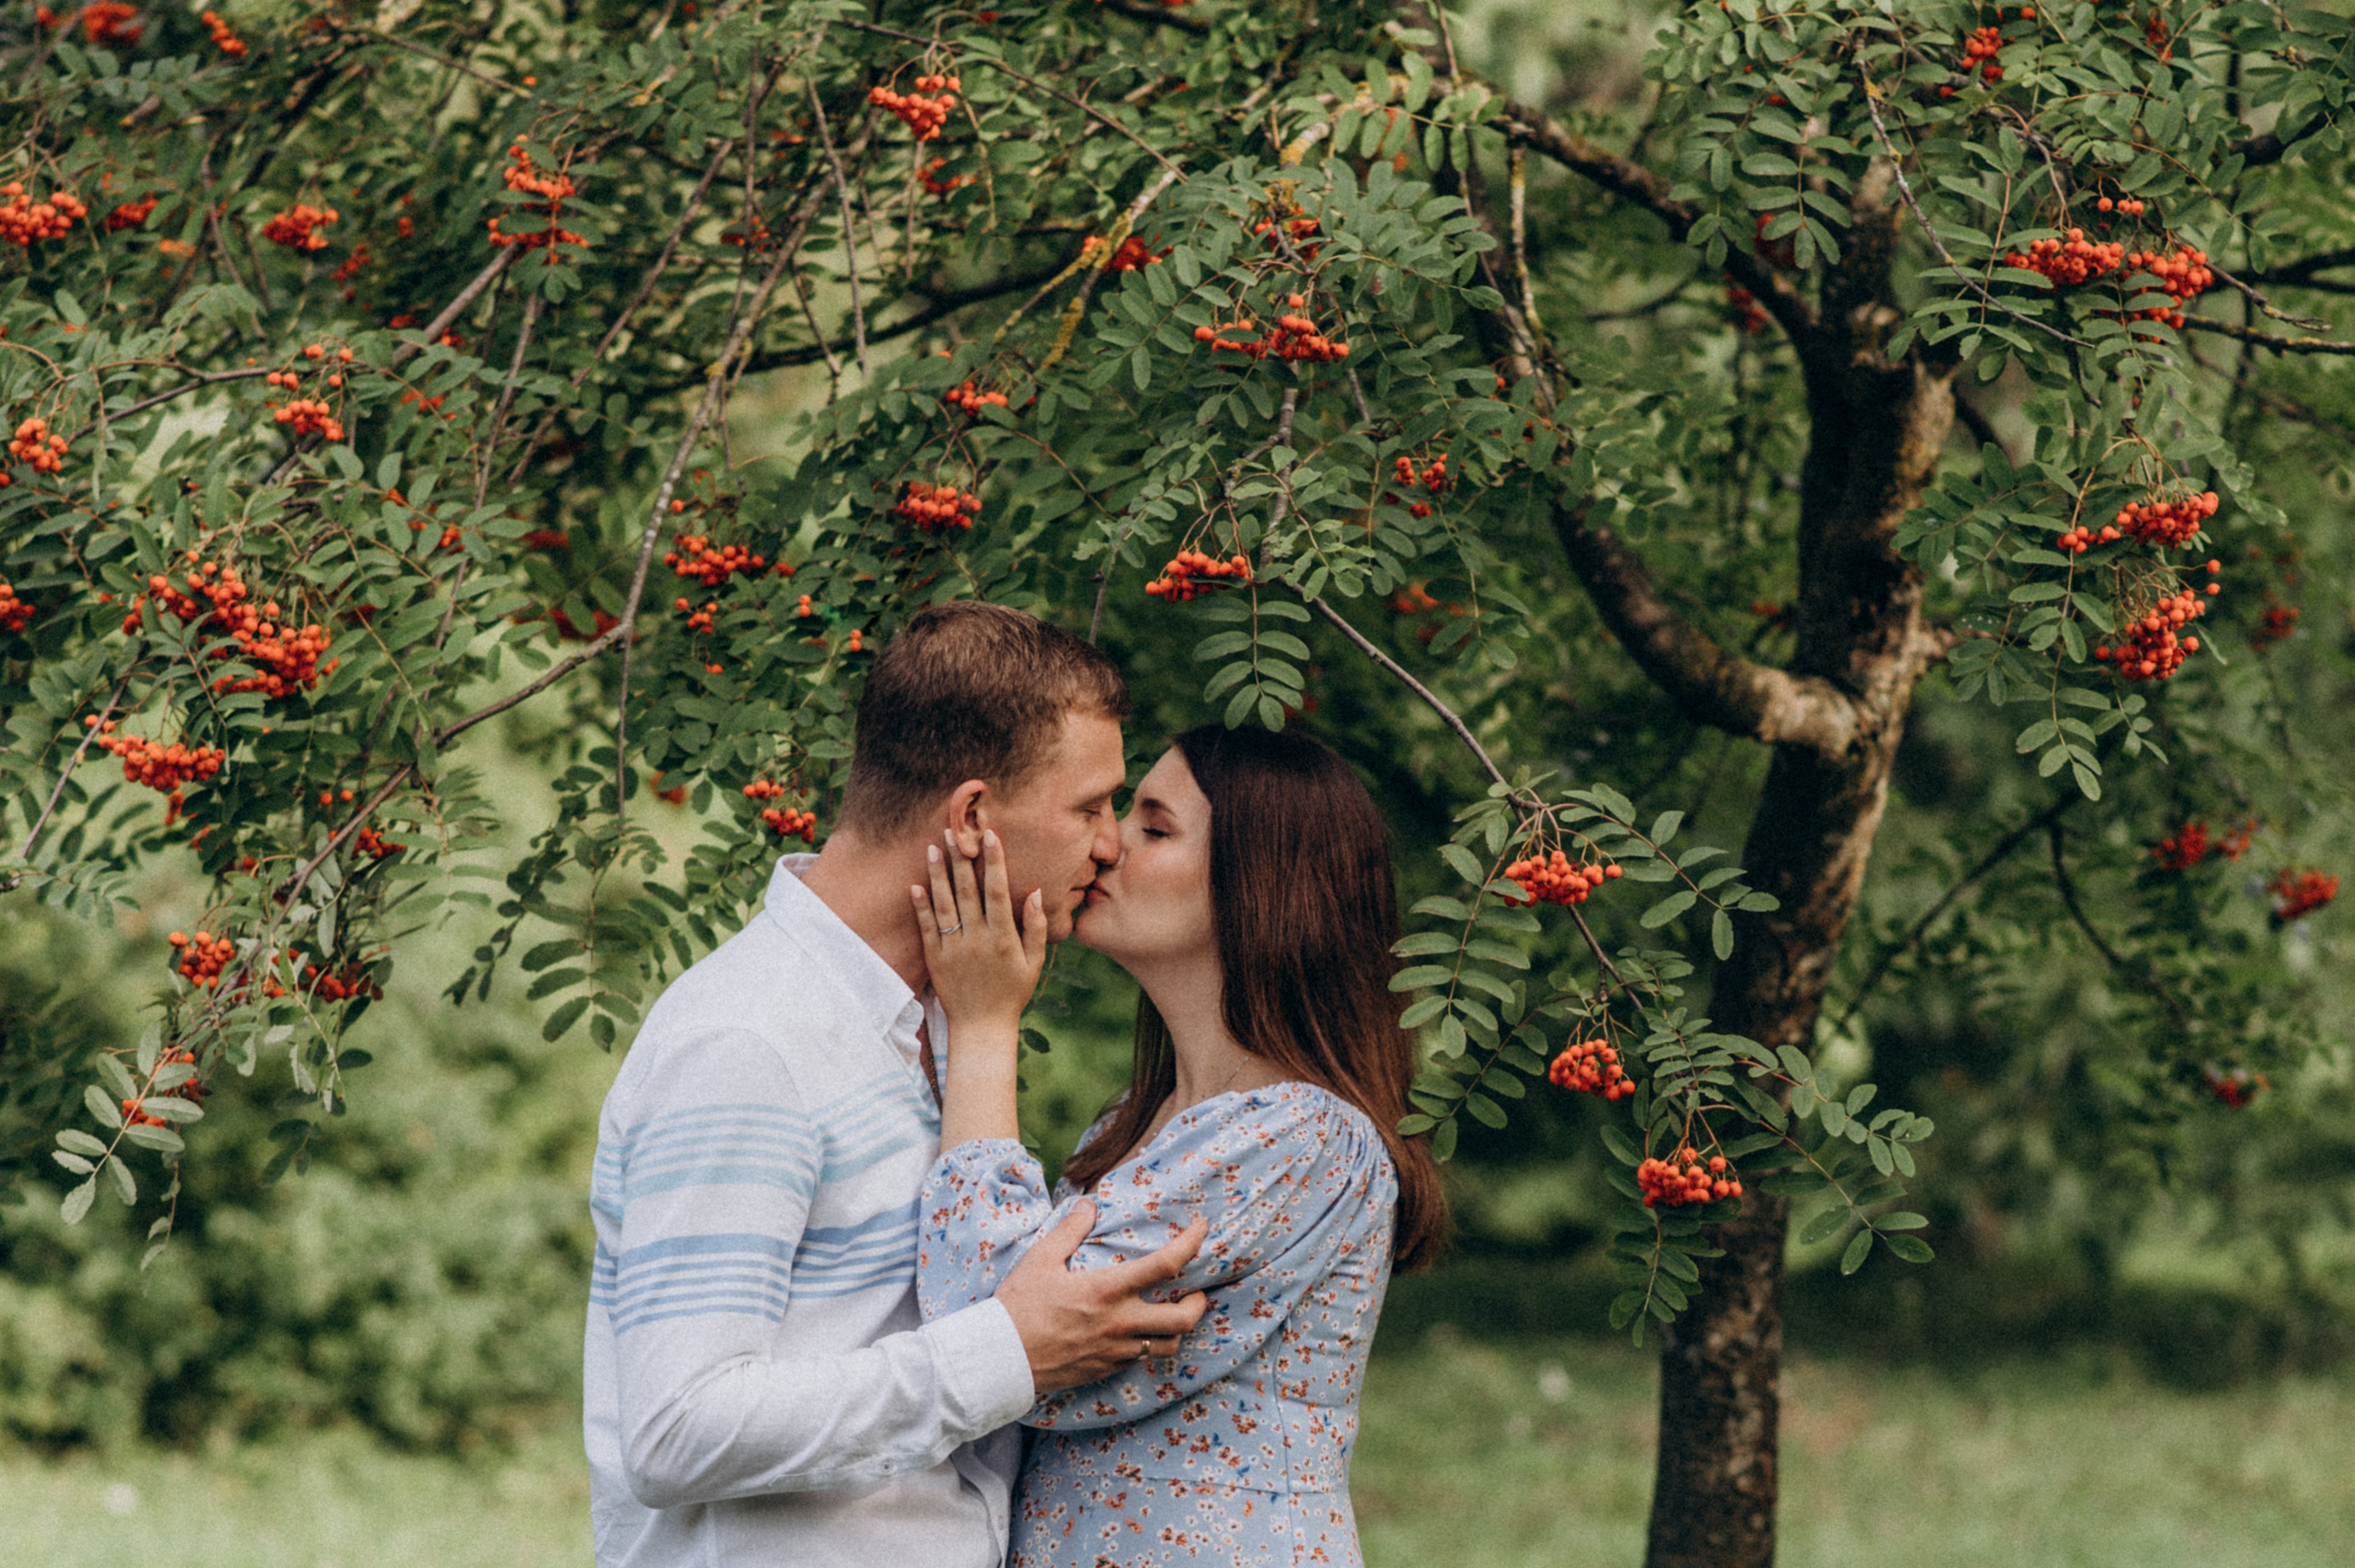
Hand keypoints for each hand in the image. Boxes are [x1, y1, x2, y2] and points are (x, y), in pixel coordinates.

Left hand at [912, 827, 1045, 1037]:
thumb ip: (1036, 926)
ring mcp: (954, 949)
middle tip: (955, 830)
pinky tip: (915, 885)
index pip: (998, 891)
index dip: (995, 862)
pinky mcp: (935, 959)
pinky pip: (927, 928)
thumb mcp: (1034, 962)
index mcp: (1004, 937)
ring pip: (944, 904)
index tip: (991, 836)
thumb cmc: (1012, 993)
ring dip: (938, 875)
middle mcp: (978, 939)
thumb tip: (1037, 892)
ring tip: (932, 848)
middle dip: (961, 859)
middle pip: (967, 891)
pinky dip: (921, 907)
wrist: (981, 1027)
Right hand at [994, 1201, 1211, 1394]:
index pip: (1166, 1264)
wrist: (1001, 1359)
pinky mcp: (1105, 1370)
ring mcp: (1114, 1351)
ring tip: (1174, 1316)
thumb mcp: (1040, 1259)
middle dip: (1199, 1303)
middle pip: (1182, 1319)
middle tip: (1197, 1291)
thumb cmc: (1018, 1306)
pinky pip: (1140, 1360)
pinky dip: (1149, 1345)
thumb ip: (1070, 1229)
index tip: (1201, 1229)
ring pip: (1167, 1346)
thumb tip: (1089, 1205)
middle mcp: (1119, 1323)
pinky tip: (1139, 1334)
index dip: (1191, 1243)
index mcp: (1107, 1290)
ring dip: (1178, 1330)